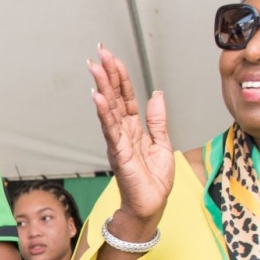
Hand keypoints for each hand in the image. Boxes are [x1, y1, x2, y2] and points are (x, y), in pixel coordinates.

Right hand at [89, 44, 174, 232]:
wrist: (151, 206)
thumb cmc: (153, 182)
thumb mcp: (162, 144)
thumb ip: (157, 120)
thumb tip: (156, 95)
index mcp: (134, 129)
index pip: (126, 97)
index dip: (121, 77)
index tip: (112, 58)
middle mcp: (123, 132)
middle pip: (115, 98)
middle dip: (108, 75)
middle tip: (100, 53)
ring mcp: (118, 142)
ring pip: (110, 110)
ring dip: (103, 88)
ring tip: (96, 68)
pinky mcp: (119, 154)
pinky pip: (111, 130)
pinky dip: (104, 113)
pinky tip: (98, 97)